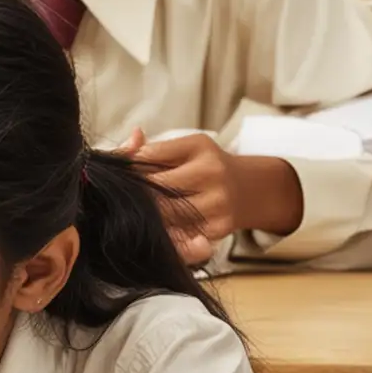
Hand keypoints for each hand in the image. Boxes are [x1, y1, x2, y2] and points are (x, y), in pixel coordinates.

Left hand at [126, 130, 302, 264]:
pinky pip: (181, 235)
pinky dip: (166, 233)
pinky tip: (157, 230)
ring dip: (148, 216)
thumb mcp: (184, 149)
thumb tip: (132, 138)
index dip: (130, 168)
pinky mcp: (218, 228)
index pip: (149, 157)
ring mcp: (217, 202)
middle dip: (136, 196)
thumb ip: (152, 149)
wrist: (249, 190)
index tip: (122, 175)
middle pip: (155, 189)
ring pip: (165, 214)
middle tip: (123, 200)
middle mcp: (211, 172)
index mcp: (198, 146)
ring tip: (137, 215)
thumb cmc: (206, 166)